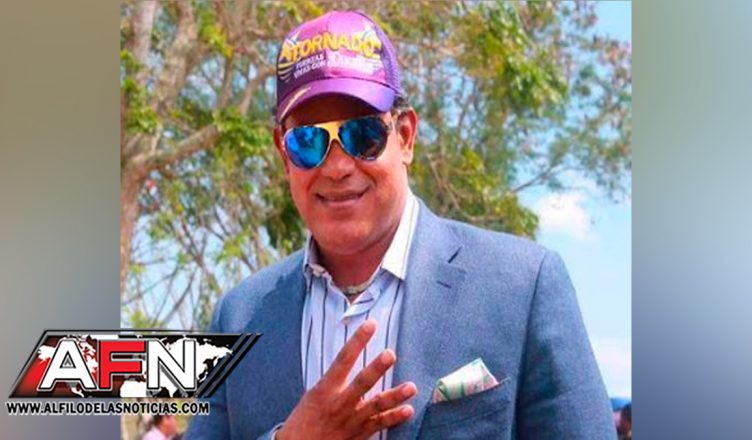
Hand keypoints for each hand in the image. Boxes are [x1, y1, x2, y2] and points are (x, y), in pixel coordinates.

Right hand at [276, 319, 416, 439]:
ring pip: (376, 405)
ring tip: (411, 387)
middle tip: (390, 354)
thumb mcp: (314, 395)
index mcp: (325, 389)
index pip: (343, 359)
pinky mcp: (359, 434)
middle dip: (376, 368)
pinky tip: (408, 410)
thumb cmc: (304, 420)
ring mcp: (351, 420)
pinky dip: (394, 418)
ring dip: (395, 396)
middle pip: (361, 383)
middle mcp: (339, 403)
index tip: (370, 324)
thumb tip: (351, 362)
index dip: (357, 341)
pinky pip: (379, 424)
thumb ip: (333, 381)